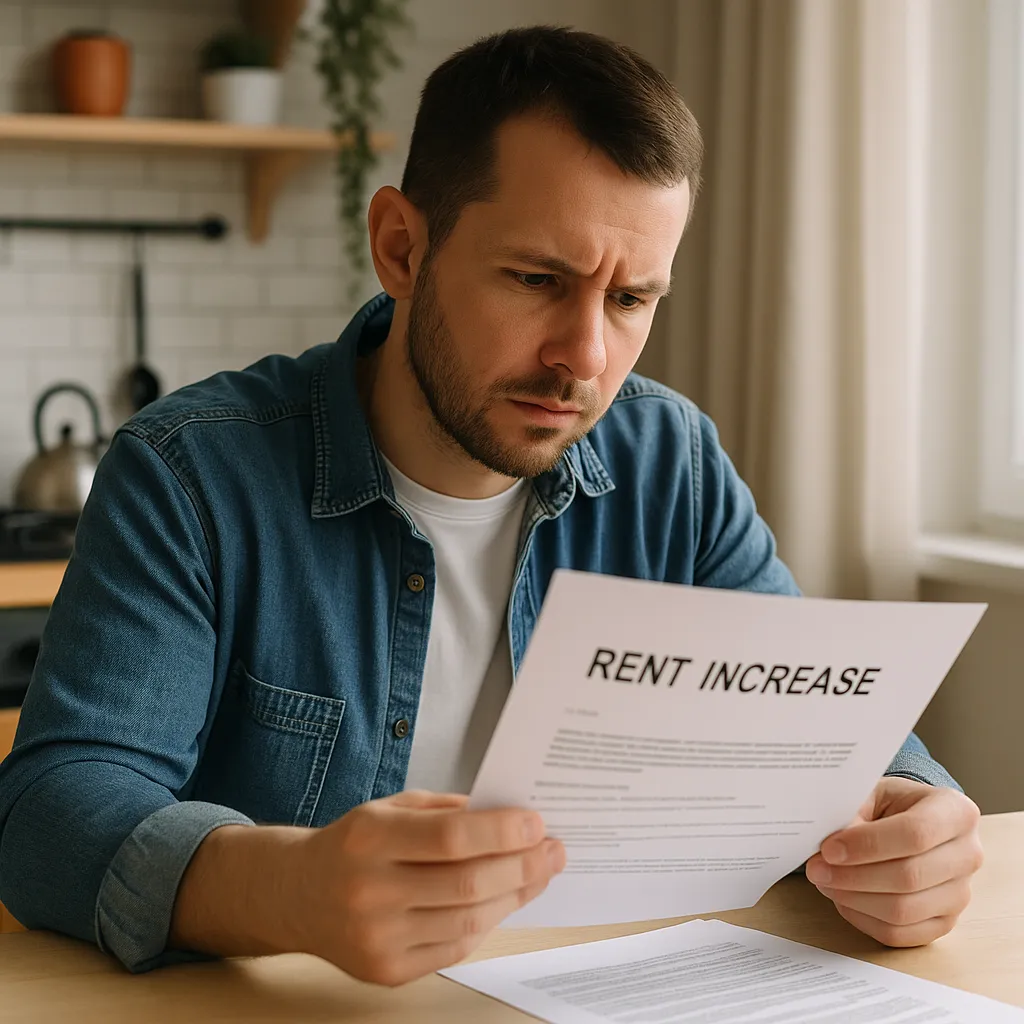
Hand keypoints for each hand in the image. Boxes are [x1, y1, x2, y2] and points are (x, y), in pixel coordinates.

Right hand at [293, 790, 564, 985]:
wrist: (296, 895)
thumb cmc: (353, 843)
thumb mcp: (391, 808)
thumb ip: (447, 811)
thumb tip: (511, 818)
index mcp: (369, 838)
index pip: (450, 837)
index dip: (501, 831)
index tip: (537, 823)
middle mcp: (369, 891)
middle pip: (466, 884)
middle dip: (522, 865)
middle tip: (553, 850)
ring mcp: (376, 938)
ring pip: (467, 921)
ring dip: (513, 895)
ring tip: (538, 874)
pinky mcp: (385, 971)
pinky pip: (454, 947)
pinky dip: (487, 923)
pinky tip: (503, 900)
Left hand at [805, 777, 982, 946]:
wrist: (908, 821)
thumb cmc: (888, 805)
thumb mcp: (870, 793)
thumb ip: (852, 814)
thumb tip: (827, 848)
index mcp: (955, 811)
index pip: (915, 833)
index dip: (868, 845)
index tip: (829, 848)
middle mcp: (968, 854)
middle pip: (909, 876)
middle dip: (853, 876)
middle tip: (816, 868)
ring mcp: (960, 893)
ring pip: (903, 910)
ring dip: (854, 899)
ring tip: (825, 881)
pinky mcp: (944, 922)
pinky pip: (900, 933)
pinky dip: (863, 919)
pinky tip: (843, 899)